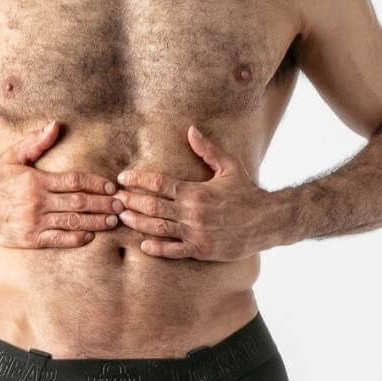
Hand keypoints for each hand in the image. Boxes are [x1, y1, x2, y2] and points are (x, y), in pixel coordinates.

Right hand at [0, 121, 120, 247]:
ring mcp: (34, 221)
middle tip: (121, 204)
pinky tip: (90, 236)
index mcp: (36, 180)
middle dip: (103, 203)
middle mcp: (37, 201)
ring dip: (96, 221)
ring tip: (113, 220)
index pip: (74, 181)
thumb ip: (35, 142)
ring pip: (73, 222)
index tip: (111, 185)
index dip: (96, 183)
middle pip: (79, 202)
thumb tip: (55, 125)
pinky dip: (76, 238)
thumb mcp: (12, 156)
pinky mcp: (30, 238)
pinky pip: (58, 239)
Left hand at [114, 125, 278, 259]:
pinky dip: (157, 249)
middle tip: (113, 198)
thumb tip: (191, 129)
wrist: (268, 220)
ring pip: (159, 228)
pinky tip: (142, 245)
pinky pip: (174, 251)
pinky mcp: (202, 250)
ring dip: (137, 222)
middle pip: (153, 206)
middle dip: (130, 200)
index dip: (138, 180)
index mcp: (196, 191)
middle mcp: (193, 212)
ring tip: (121, 216)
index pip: (159, 183)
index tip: (122, 178)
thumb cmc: (247, 192)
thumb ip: (207, 150)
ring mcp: (196, 233)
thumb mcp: (229, 166)